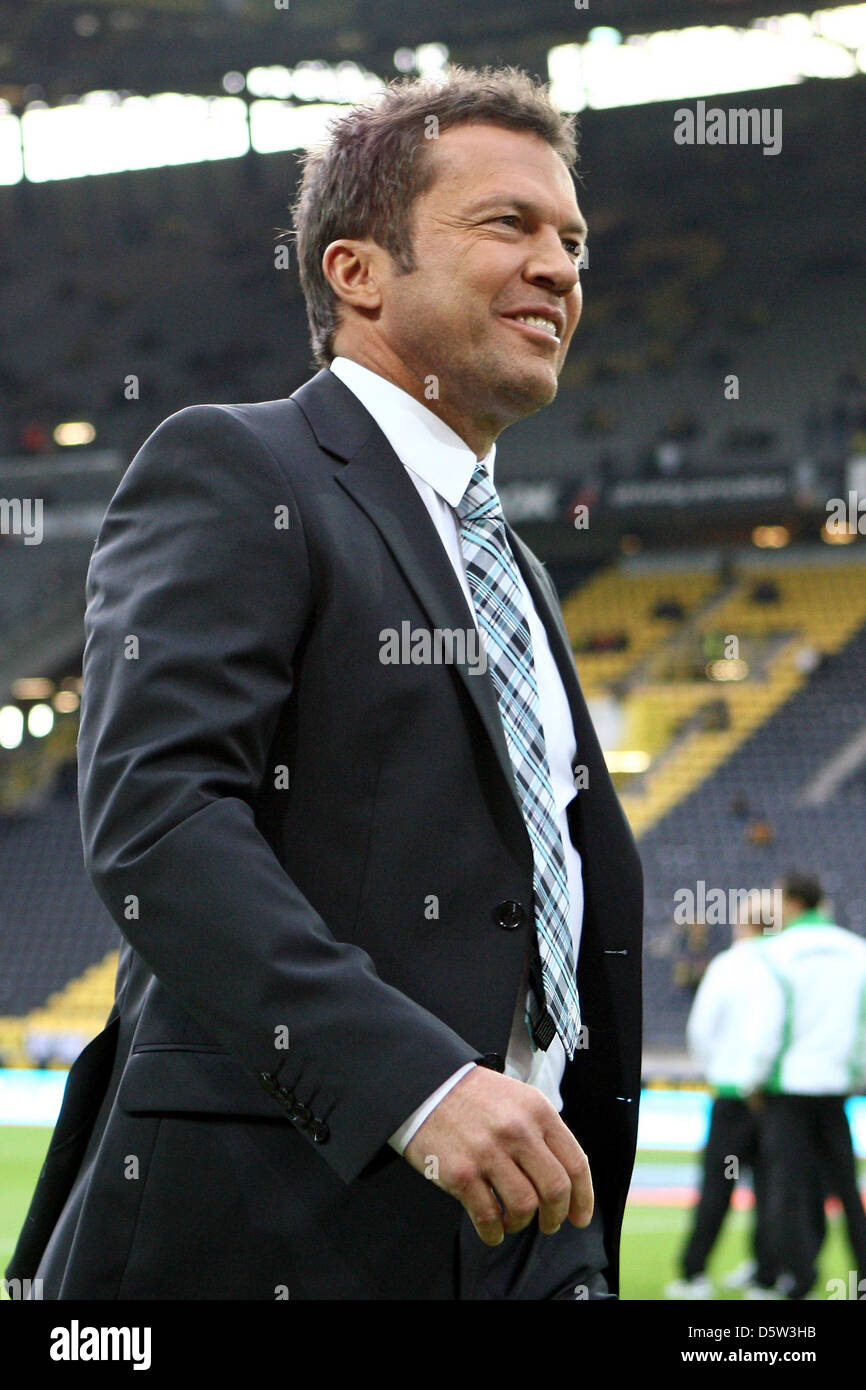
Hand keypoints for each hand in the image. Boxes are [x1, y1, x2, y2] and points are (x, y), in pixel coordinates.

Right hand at [403, 1066, 592, 1245]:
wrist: (427, 1086)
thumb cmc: (475, 1097)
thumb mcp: (519, 1100)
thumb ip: (543, 1133)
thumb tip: (566, 1179)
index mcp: (538, 1111)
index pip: (575, 1163)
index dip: (583, 1198)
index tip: (579, 1217)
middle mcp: (518, 1131)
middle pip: (555, 1189)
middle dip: (556, 1216)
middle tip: (549, 1224)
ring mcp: (488, 1152)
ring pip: (524, 1206)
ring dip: (522, 1223)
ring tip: (514, 1222)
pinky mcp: (461, 1173)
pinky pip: (488, 1216)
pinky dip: (494, 1232)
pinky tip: (493, 1230)